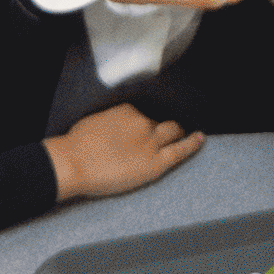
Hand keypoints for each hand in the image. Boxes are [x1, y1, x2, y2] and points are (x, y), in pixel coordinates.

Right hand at [49, 106, 204, 202]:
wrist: (74, 162)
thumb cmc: (75, 146)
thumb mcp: (93, 124)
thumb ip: (108, 126)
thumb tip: (111, 132)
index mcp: (126, 111)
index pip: (141, 116)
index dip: (142, 125)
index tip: (140, 132)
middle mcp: (142, 122)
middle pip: (160, 122)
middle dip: (162, 127)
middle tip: (164, 134)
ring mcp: (151, 141)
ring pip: (172, 132)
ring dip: (175, 134)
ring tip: (179, 137)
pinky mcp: (156, 161)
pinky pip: (180, 150)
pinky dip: (192, 143)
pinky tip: (200, 139)